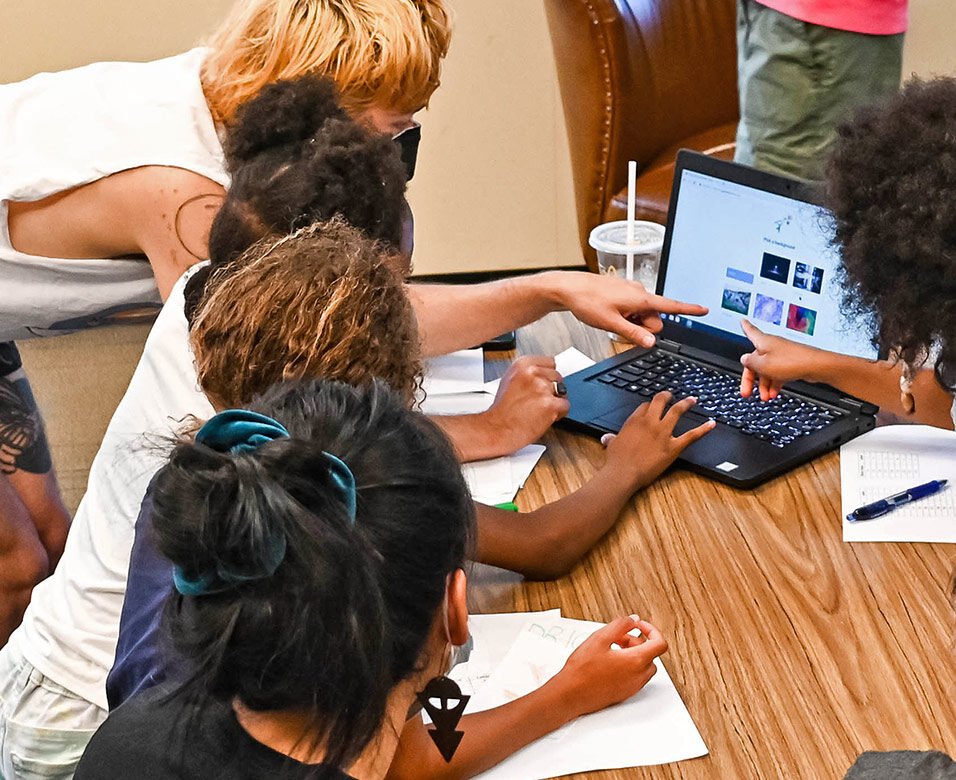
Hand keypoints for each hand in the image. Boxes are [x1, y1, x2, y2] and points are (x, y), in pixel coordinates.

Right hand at [481, 356, 569, 453]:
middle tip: (538, 401)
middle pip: (558, 376)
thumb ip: (527, 375)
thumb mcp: (509, 382)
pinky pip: (565, 406)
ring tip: (539, 409)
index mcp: (523, 365)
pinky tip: (545, 416)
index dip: (548, 376)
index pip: (550, 362)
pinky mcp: (550, 404)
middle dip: (552, 389)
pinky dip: (559, 413)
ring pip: (563, 391)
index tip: (545, 383)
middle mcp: (532, 373)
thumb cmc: (501, 411)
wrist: (497, 429)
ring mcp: (542, 388)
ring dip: (556, 401)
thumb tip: (543, 374)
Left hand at [551, 272, 707, 346]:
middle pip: (654, 319)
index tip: (705, 310)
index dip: (689, 310)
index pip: (670, 306)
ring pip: (642, 316)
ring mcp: (632, 293)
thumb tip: (651, 342)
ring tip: (612, 318)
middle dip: (643, 327)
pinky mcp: (624, 294)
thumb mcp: (610, 323)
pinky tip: (611, 314)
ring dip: (633, 322)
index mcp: (640, 298)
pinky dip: (626, 316)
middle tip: (621, 325)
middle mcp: (639, 293)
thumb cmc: (587, 301)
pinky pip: (633, 310)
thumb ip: (633, 333)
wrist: (569, 288)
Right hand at [553, 616, 666, 717]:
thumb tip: (634, 620)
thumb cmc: (582, 669)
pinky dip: (629, 665)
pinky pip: (635, 676)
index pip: (660, 644)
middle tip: (617, 638)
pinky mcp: (625, 694)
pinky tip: (609, 662)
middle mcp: (638, 676)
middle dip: (637, 641)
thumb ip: (621, 625)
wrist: (570, 694)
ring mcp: (633, 687)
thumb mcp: (600, 638)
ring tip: (612, 649)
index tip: (638, 626)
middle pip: (651, 654)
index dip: (651, 630)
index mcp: (636, 661)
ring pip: (644, 666)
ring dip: (633, 653)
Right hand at [600, 392, 714, 488]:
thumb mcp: (612, 445)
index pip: (645, 406)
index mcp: (634, 421)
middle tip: (671, 395)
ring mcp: (663, 433)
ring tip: (692, 400)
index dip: (650, 406)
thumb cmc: (616, 461)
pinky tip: (711, 423)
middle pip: (660, 402)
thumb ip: (612, 438)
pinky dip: (703, 429)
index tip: (652, 407)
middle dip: (666, 396)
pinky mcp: (673, 446)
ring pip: (677, 411)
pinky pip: (692, 435)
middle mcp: (650, 422)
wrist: (623, 473)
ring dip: (685, 403)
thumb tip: (608, 438)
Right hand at [739, 319, 821, 400]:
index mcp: (763, 342)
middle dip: (751, 378)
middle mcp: (772, 346)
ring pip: (767, 370)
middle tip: (747, 392)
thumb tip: (744, 358)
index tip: (742, 321)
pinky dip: (774, 383)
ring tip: (765, 397)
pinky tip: (774, 393)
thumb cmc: (791, 362)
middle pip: (756, 361)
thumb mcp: (763, 365)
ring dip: (764, 385)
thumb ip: (750, 362)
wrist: (816, 366)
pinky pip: (777, 373)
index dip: (746, 327)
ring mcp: (782, 355)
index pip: (751, 331)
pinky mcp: (790, 363)